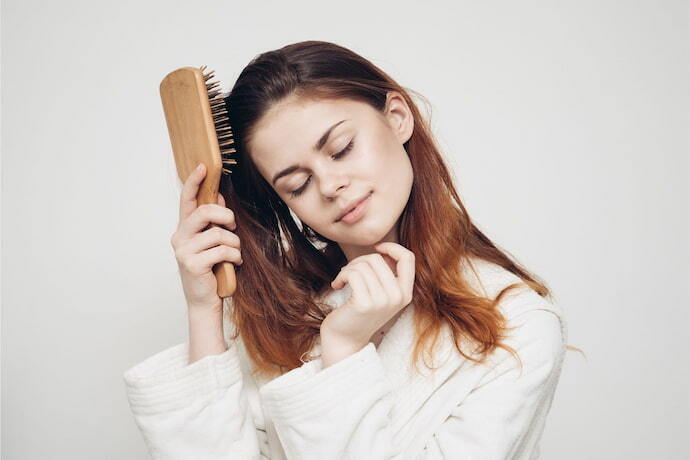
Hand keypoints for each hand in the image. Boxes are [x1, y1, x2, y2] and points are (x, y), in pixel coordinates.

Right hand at [170, 163, 242, 313]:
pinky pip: (222, 250)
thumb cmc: (211, 270)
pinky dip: (234, 256)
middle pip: (204, 212)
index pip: (187, 200)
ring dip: (234, 243)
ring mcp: (184, 251)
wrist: (205, 301)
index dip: (194, 182)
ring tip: (235, 254)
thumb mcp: (213, 243)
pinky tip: (234, 264)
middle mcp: (180, 237)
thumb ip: (213, 221)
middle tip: (233, 226)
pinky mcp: (192, 264)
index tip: (203, 166)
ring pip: (218, 234)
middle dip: (225, 216)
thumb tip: (219, 196)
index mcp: (184, 229)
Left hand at [320, 242, 415, 350]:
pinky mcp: (364, 304)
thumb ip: (386, 274)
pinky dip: (341, 276)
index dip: (391, 247)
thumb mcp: (380, 294)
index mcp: (405, 293)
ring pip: (363, 265)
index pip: (408, 258)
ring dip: (347, 269)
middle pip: (377, 258)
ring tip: (343, 280)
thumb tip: (381, 249)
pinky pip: (352, 274)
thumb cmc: (359, 312)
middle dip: (359, 261)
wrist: (345, 340)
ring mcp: (382, 301)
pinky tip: (337, 285)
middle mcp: (397, 297)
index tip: (376, 248)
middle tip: (349, 273)